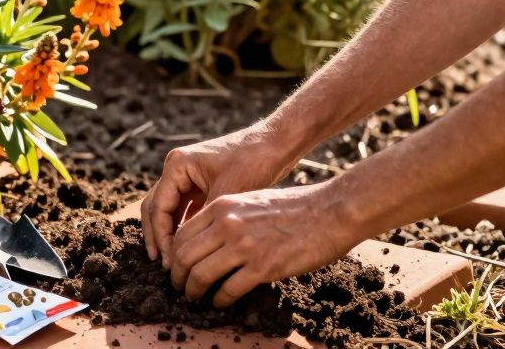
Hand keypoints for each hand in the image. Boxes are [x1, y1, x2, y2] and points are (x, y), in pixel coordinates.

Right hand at [140, 126, 295, 266]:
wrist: (275, 144)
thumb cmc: (253, 162)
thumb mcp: (227, 194)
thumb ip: (205, 221)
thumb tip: (191, 253)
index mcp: (177, 165)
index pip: (158, 207)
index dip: (161, 237)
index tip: (170, 262)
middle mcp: (177, 169)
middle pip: (156, 208)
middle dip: (158, 237)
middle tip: (163, 266)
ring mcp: (188, 176)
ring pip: (169, 210)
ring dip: (170, 234)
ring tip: (173, 262)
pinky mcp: (201, 183)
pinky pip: (185, 209)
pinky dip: (185, 228)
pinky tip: (190, 248)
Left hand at [167, 184, 361, 306]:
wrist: (330, 211)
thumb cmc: (294, 206)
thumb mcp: (250, 201)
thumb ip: (227, 216)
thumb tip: (209, 239)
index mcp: (222, 206)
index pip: (182, 233)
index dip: (174, 254)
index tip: (176, 266)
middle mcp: (227, 224)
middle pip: (184, 255)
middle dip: (177, 276)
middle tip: (179, 286)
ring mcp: (244, 246)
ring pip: (201, 274)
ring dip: (193, 291)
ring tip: (194, 297)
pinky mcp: (263, 267)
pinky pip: (229, 290)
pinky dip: (220, 300)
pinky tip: (220, 302)